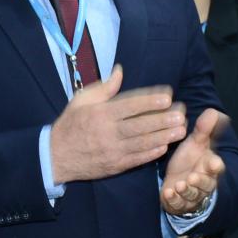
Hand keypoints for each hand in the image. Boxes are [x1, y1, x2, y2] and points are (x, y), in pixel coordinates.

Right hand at [49, 66, 186, 183]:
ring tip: (180, 130)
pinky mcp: (114, 166)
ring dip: (163, 137)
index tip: (168, 96)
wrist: (56, 156)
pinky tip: (164, 147)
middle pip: (139, 125)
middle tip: (181, 114)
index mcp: (100, 114)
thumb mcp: (82, 100)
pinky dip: (151, 154)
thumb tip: (120, 71)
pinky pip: (136, 159)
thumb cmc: (71, 124)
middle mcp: (107, 132)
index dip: (150, 101)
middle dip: (162, 120)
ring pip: (141, 143)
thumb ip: (104, 87)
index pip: (129, 106)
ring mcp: (112, 151)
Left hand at [161, 108, 226, 215]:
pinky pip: (178, 204)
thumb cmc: (189, 160)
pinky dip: (174, 200)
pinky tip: (168, 193)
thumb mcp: (195, 143)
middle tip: (193, 176)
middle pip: (206, 184)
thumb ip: (203, 129)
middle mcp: (204, 183)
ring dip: (187, 191)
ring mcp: (192, 195)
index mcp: (209, 167)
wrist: (176, 180)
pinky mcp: (179, 204)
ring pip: (193, 195)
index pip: (216, 168)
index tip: (213, 162)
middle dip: (200, 181)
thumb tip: (213, 111)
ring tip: (179, 184)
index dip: (215, 166)